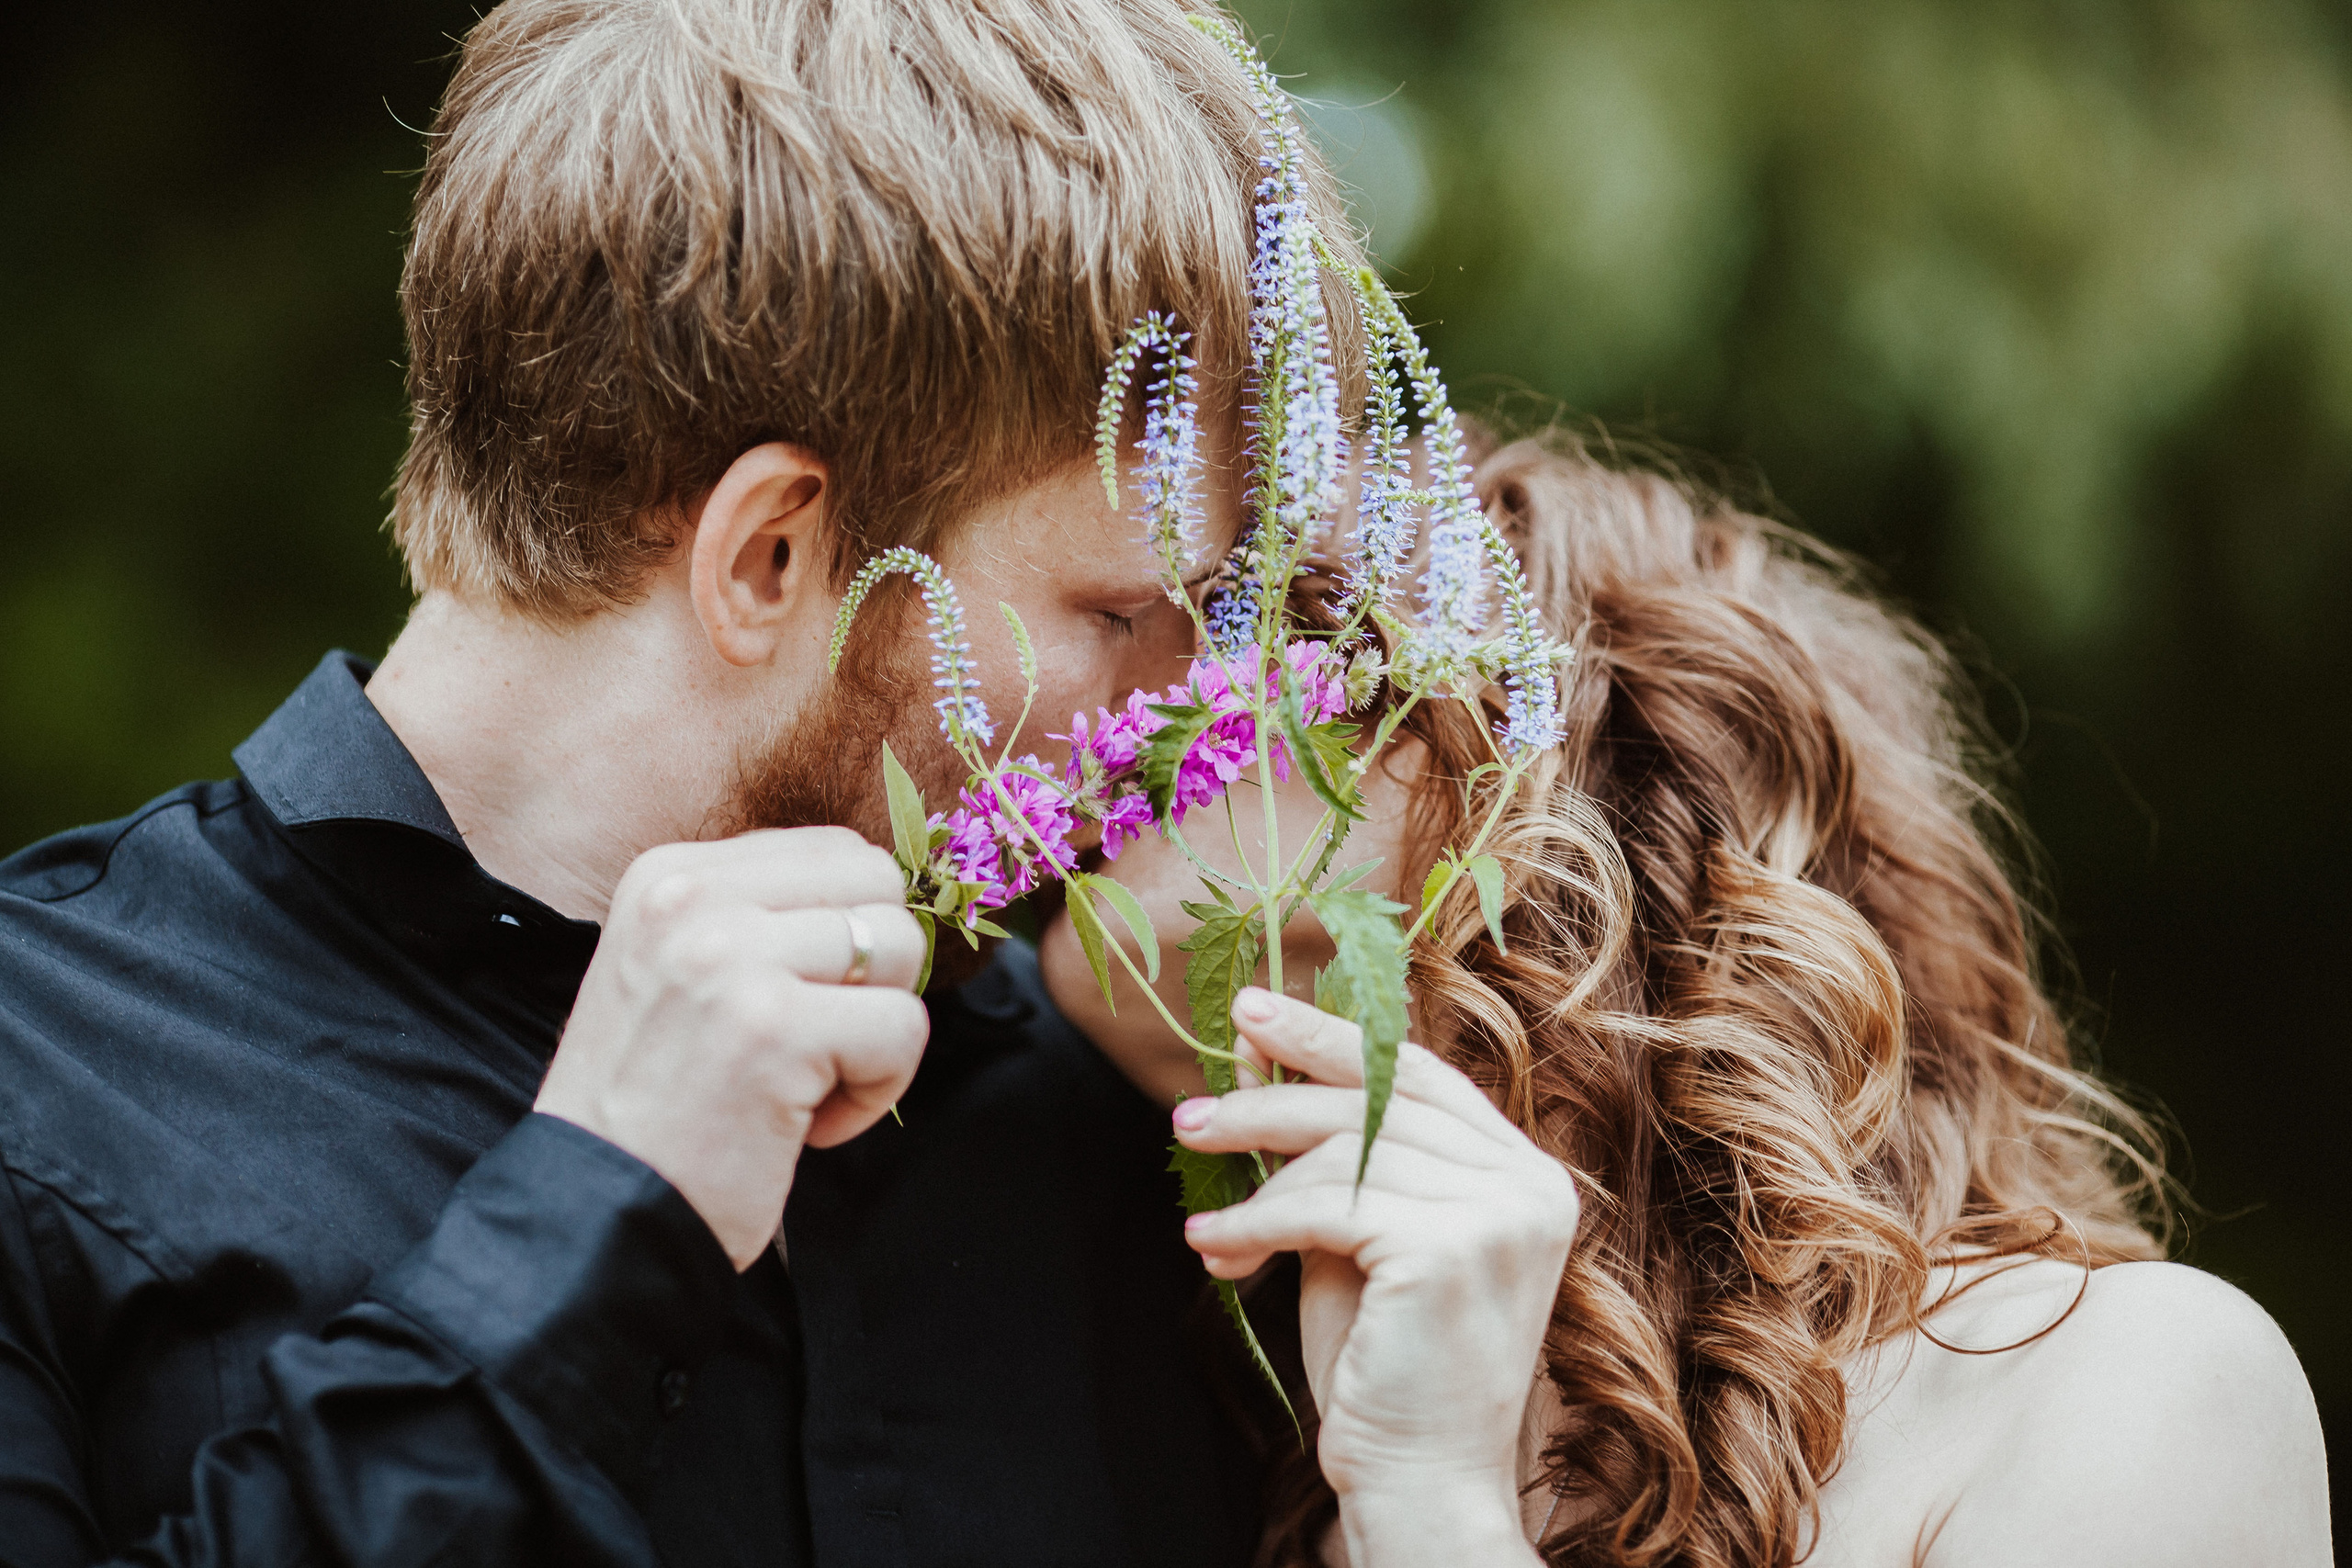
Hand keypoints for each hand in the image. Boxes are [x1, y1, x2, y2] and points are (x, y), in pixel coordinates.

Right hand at [536, 827, 927, 1268]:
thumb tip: (883, 889)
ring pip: (900, 949)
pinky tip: (806, 1125)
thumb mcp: (680, 971)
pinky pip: (902, 1029)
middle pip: (878, 886)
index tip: (796, 1003)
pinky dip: (874, 1092)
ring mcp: (732, 959)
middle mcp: (693, 899)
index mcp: (670, 875)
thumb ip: (763, 916)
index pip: (835, 850)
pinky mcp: (774, 1029)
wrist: (594, 1215)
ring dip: (874, 1035)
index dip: (848, 932)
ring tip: (805, 1085)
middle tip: (813, 1043)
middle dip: (874, 974)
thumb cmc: (656, 1109)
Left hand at [1174, 988, 1574, 1563]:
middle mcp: (1529, 1184)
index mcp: (1523, 1173)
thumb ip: (1326, 1149)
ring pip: (1345, 1147)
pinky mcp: (1450, 1249)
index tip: (1252, 1013)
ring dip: (1253, 1172)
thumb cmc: (1385, 1366)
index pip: (1419, 1075)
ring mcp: (1498, 1214)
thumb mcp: (1353, 1235)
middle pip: (1380, 1097)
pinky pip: (1325, 1205)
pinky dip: (1254, 1221)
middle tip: (1192, 1108)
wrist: (1420, 1481)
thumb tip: (1257, 1053)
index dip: (1333, 1037)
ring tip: (1197, 1198)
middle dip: (1275, 1093)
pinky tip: (1211, 1245)